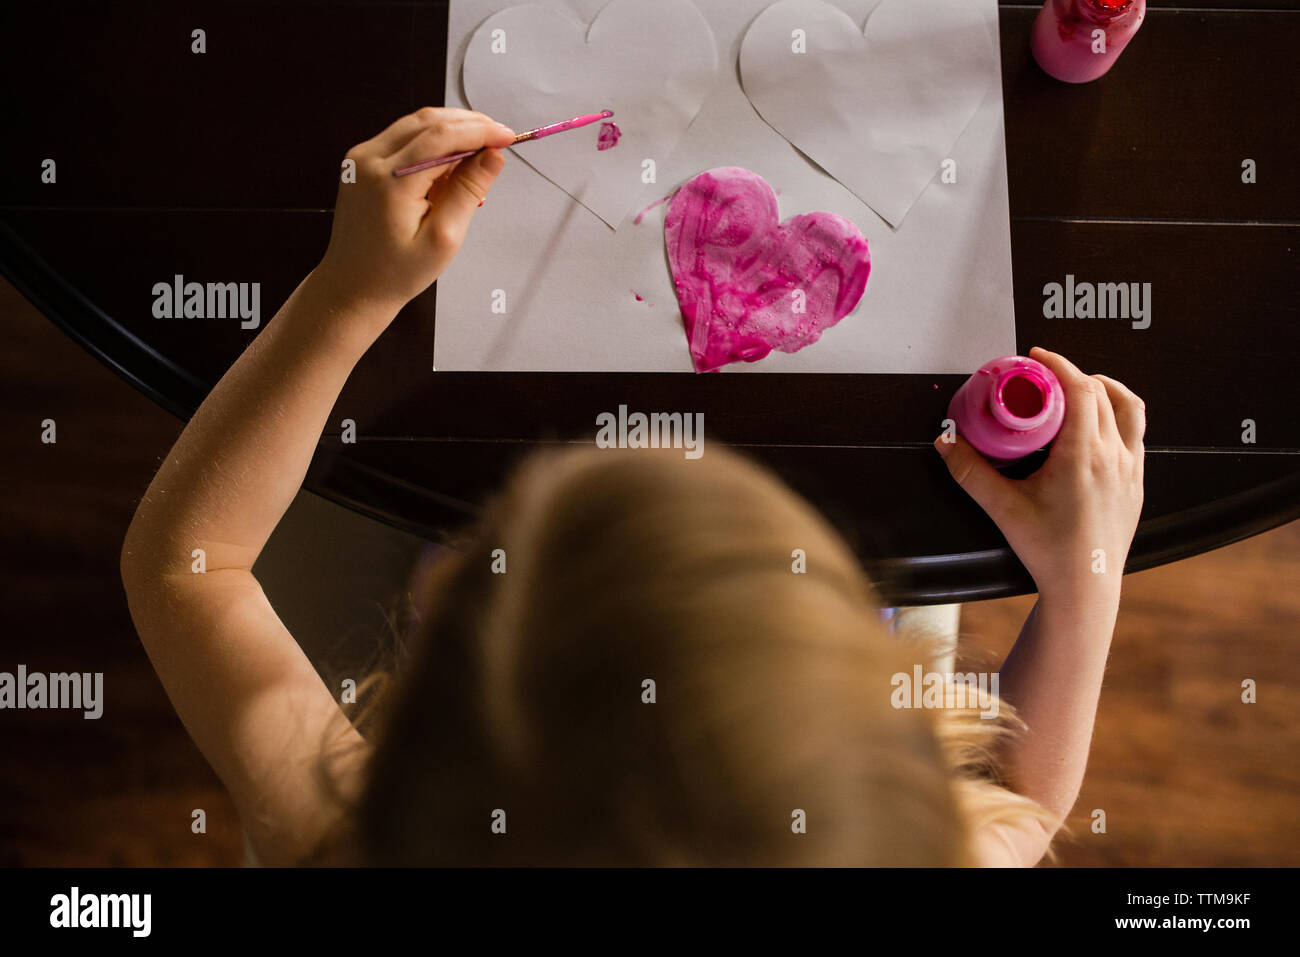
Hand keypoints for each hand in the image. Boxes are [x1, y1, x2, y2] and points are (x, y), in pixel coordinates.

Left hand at [314, 107, 514, 316]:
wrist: (354, 285)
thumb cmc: (396, 272)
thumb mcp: (443, 239)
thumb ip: (468, 192)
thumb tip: (492, 156)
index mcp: (389, 183)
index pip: (442, 137)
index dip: (480, 131)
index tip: (507, 136)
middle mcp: (369, 162)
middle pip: (428, 122)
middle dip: (469, 125)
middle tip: (498, 139)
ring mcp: (361, 158)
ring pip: (416, 125)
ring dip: (451, 132)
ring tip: (478, 154)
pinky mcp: (361, 161)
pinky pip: (403, 138)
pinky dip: (431, 143)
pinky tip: (449, 164)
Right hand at [934, 347, 1145, 598]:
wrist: (1085, 586)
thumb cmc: (1051, 551)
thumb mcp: (1003, 507)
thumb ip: (970, 471)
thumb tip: (946, 442)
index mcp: (1084, 455)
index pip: (1081, 389)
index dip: (1059, 364)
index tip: (1038, 357)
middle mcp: (1114, 456)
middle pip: (1102, 393)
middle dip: (1073, 375)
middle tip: (1045, 375)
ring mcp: (1131, 468)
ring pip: (1128, 408)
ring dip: (1104, 389)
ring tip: (1080, 387)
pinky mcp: (1136, 482)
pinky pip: (1135, 433)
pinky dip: (1116, 416)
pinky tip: (1096, 425)